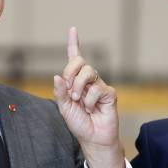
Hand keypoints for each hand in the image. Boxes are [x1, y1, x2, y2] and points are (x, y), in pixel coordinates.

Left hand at [54, 27, 125, 167]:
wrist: (93, 138)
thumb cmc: (80, 123)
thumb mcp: (64, 108)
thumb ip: (60, 93)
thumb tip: (57, 76)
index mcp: (76, 81)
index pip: (75, 59)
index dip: (74, 43)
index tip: (73, 29)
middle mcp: (88, 81)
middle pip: (80, 62)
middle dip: (71, 73)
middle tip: (70, 91)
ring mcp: (99, 86)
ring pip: (89, 72)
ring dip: (79, 87)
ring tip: (79, 101)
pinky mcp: (109, 94)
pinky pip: (97, 89)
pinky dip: (90, 101)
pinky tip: (92, 109)